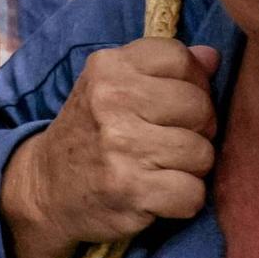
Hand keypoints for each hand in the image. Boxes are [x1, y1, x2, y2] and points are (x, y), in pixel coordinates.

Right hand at [1, 39, 219, 256]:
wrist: (47, 186)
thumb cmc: (91, 131)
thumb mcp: (112, 87)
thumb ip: (161, 68)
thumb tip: (212, 56)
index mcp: (109, 67)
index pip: (180, 58)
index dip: (191, 83)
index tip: (173, 104)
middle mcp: (111, 99)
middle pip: (199, 107)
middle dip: (198, 129)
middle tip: (170, 140)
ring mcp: (121, 145)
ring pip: (202, 152)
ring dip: (191, 168)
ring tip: (162, 167)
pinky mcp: (130, 188)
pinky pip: (193, 193)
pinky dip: (183, 201)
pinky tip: (159, 193)